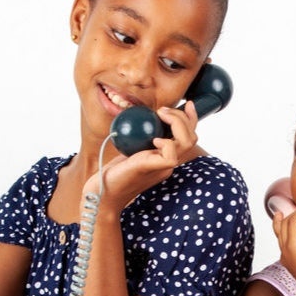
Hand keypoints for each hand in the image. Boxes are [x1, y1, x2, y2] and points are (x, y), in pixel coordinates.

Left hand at [81, 101, 200, 212]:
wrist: (103, 193)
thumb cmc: (113, 172)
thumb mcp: (129, 148)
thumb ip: (139, 136)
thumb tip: (139, 116)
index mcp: (165, 157)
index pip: (187, 137)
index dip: (191, 119)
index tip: (187, 103)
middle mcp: (168, 162)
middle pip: (192, 137)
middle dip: (182, 117)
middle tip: (163, 110)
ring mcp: (163, 167)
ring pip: (187, 142)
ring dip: (177, 122)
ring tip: (160, 115)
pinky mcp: (153, 169)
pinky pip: (171, 156)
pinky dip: (166, 143)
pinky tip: (154, 139)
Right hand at [273, 204, 295, 291]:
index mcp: (288, 257)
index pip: (280, 236)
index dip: (281, 222)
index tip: (292, 214)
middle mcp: (284, 252)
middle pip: (281, 226)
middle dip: (291, 214)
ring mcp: (287, 248)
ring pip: (287, 222)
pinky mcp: (293, 245)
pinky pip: (295, 222)